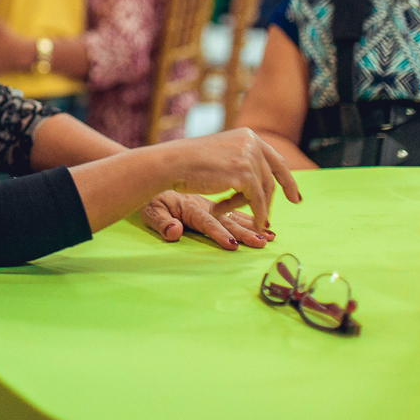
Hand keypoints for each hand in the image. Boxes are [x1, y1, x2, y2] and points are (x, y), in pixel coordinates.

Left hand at [140, 191, 274, 249]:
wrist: (154, 173)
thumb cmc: (150, 199)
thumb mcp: (150, 212)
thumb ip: (162, 223)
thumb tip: (174, 233)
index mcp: (188, 206)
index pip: (206, 222)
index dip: (218, 234)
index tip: (232, 246)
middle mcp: (204, 202)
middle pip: (228, 217)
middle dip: (246, 230)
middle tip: (263, 242)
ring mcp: (211, 200)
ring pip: (237, 207)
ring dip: (255, 220)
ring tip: (270, 235)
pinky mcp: (213, 200)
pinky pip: (237, 201)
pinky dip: (251, 209)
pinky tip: (261, 222)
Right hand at [159, 128, 300, 231]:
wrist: (173, 163)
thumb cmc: (189, 161)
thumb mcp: (222, 152)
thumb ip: (241, 159)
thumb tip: (259, 178)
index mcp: (247, 135)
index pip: (275, 159)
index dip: (286, 179)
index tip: (294, 197)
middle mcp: (252, 142)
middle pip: (271, 176)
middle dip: (273, 200)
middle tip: (272, 219)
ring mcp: (249, 157)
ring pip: (264, 190)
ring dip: (259, 209)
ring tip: (257, 224)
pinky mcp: (245, 174)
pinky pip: (257, 200)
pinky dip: (259, 215)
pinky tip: (258, 225)